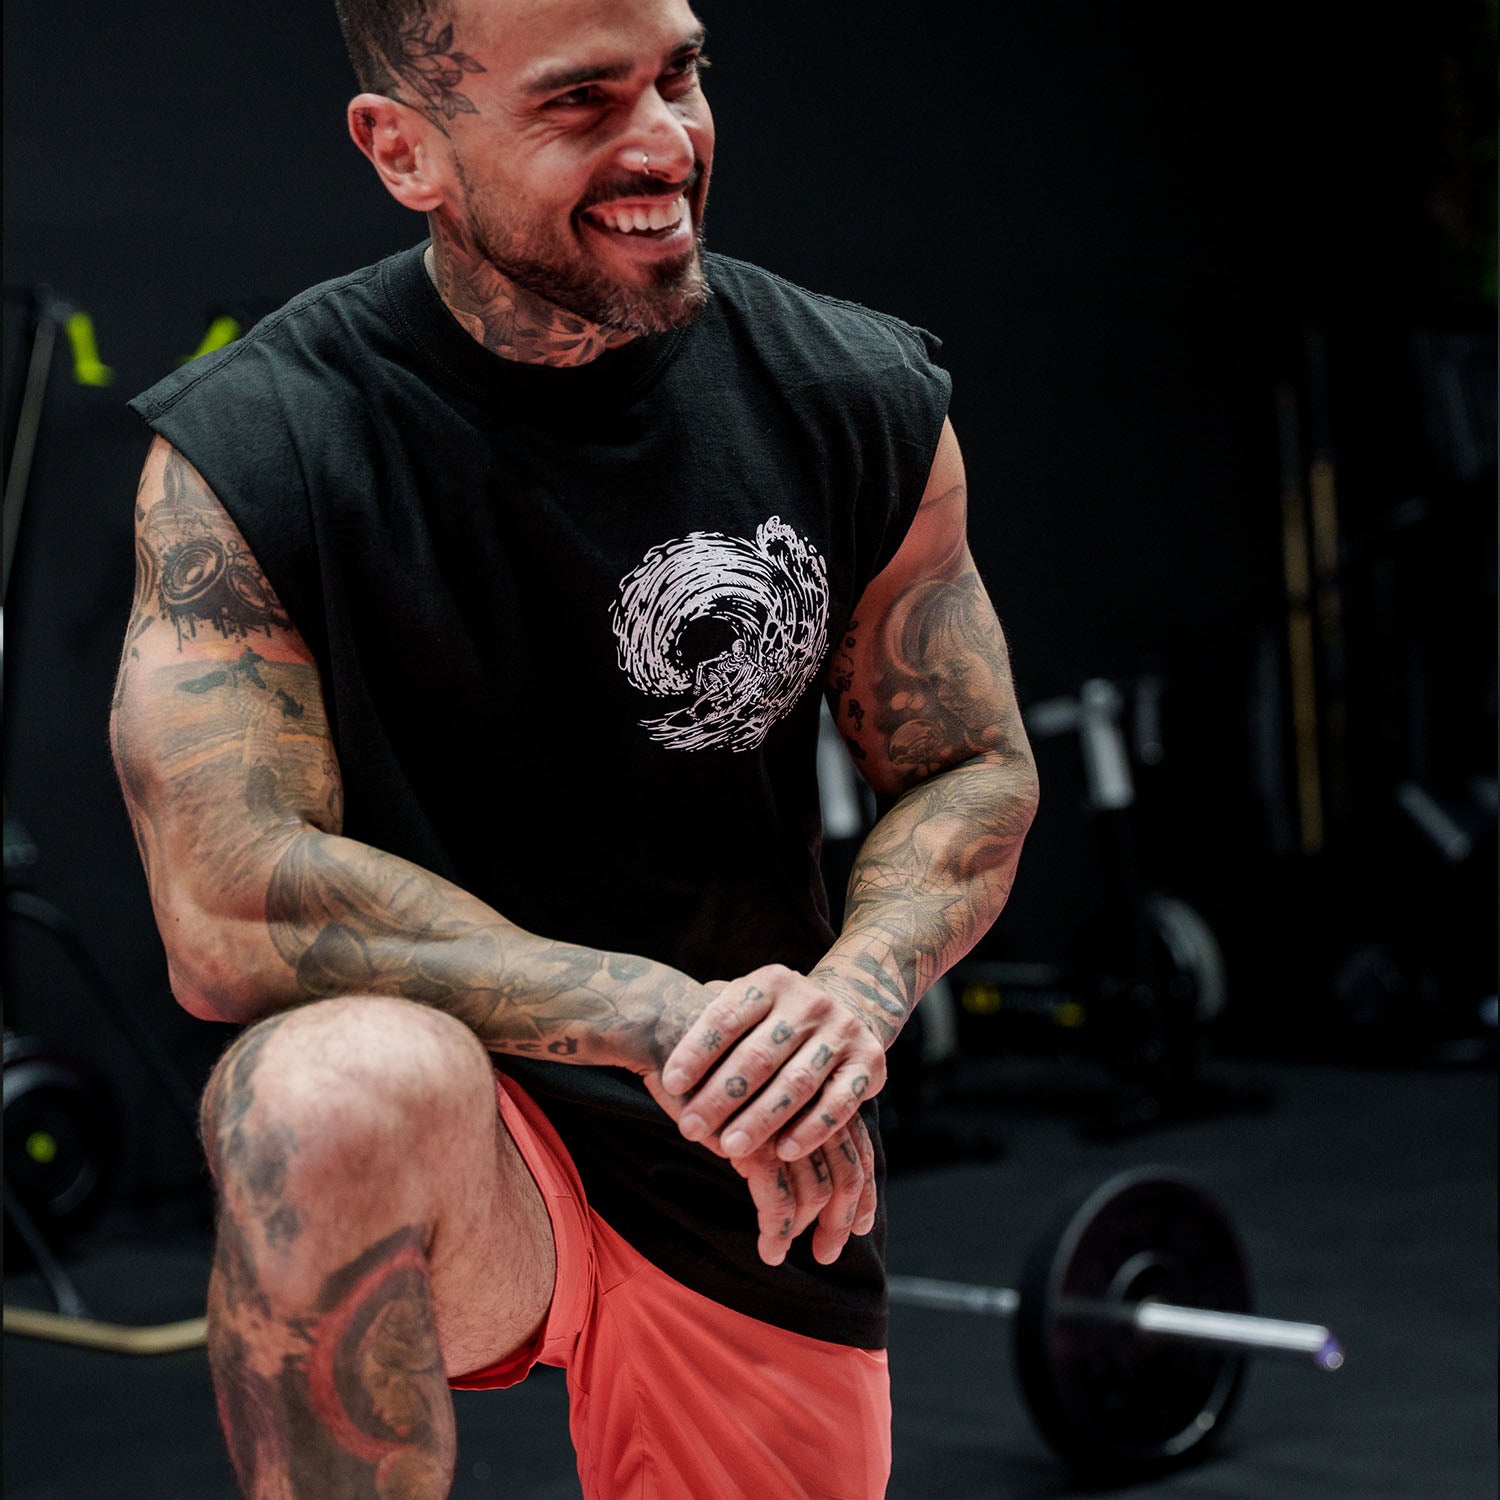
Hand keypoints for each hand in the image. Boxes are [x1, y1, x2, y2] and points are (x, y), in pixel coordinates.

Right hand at [644, 1070, 877, 1265]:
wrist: (671, 1026)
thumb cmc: (712, 1055)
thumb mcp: (758, 1084)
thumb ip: (785, 1112)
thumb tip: (801, 1165)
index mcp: (824, 1081)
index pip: (858, 1145)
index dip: (864, 1190)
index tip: (861, 1227)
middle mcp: (815, 1097)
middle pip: (846, 1168)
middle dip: (840, 1218)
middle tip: (828, 1254)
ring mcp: (786, 1116)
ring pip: (813, 1187)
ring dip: (799, 1228)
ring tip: (779, 1254)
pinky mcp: (753, 1137)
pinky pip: (775, 1193)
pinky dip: (775, 1225)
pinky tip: (767, 1245)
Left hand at [658, 963, 888, 1164]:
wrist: (855, 1003)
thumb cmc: (777, 1017)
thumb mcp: (749, 1003)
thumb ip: (712, 1018)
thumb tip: (661, 1040)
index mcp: (771, 982)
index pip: (728, 1016)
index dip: (697, 1050)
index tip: (668, 1084)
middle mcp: (810, 1001)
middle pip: (760, 1054)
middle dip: (722, 1095)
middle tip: (690, 1128)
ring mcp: (842, 1031)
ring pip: (797, 1082)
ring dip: (761, 1119)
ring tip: (729, 1148)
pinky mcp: (870, 1063)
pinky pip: (839, 1102)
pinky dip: (812, 1128)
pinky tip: (784, 1152)